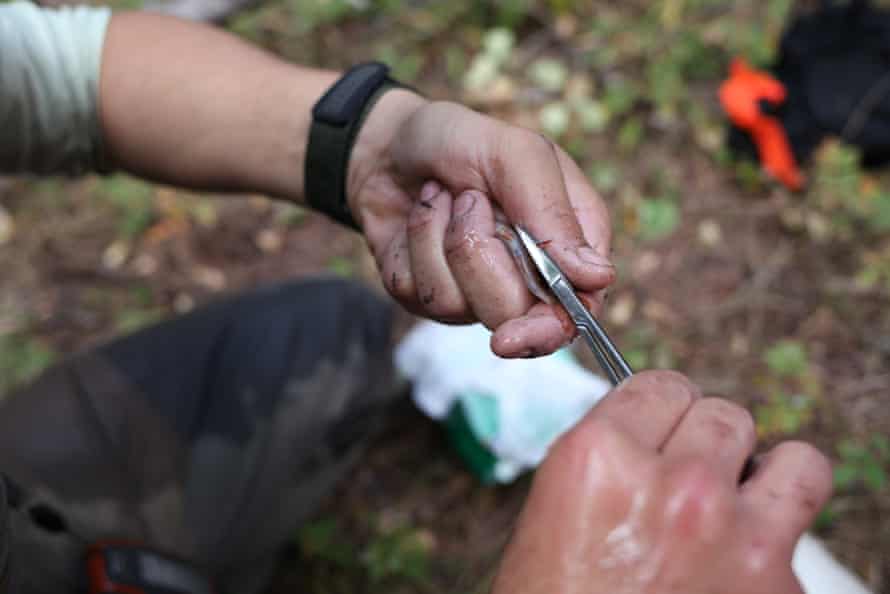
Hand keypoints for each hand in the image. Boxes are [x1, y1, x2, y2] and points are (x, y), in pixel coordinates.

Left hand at [348, 91, 614, 357]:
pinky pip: (420, 294)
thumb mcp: (515, 154)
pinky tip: (423, 215)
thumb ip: (554, 213)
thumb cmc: (461, 140)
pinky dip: (416, 243)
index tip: (513, 334)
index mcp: (566, 243)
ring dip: (443, 240)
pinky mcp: (430, 296)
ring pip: (460, 306)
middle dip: (480, 256)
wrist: (389, 142)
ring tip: (446, 200)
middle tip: (469, 202)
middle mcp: (527, 277)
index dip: (550, 328)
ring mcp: (476, 292)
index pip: (577, 309)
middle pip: (513, 315)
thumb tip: (597, 278)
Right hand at [492, 371, 831, 593]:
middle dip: (706, 441)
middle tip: (691, 472)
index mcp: (600, 457)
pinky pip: (799, 536)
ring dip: (769, 477)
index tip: (664, 425)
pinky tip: (737, 570)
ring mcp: (734, 534)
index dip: (661, 408)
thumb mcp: (553, 513)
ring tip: (745, 500)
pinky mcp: (779, 586)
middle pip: (723, 413)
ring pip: (794, 460)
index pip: (660, 385)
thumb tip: (650, 432)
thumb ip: (607, 460)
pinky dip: (775, 548)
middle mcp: (672, 483)